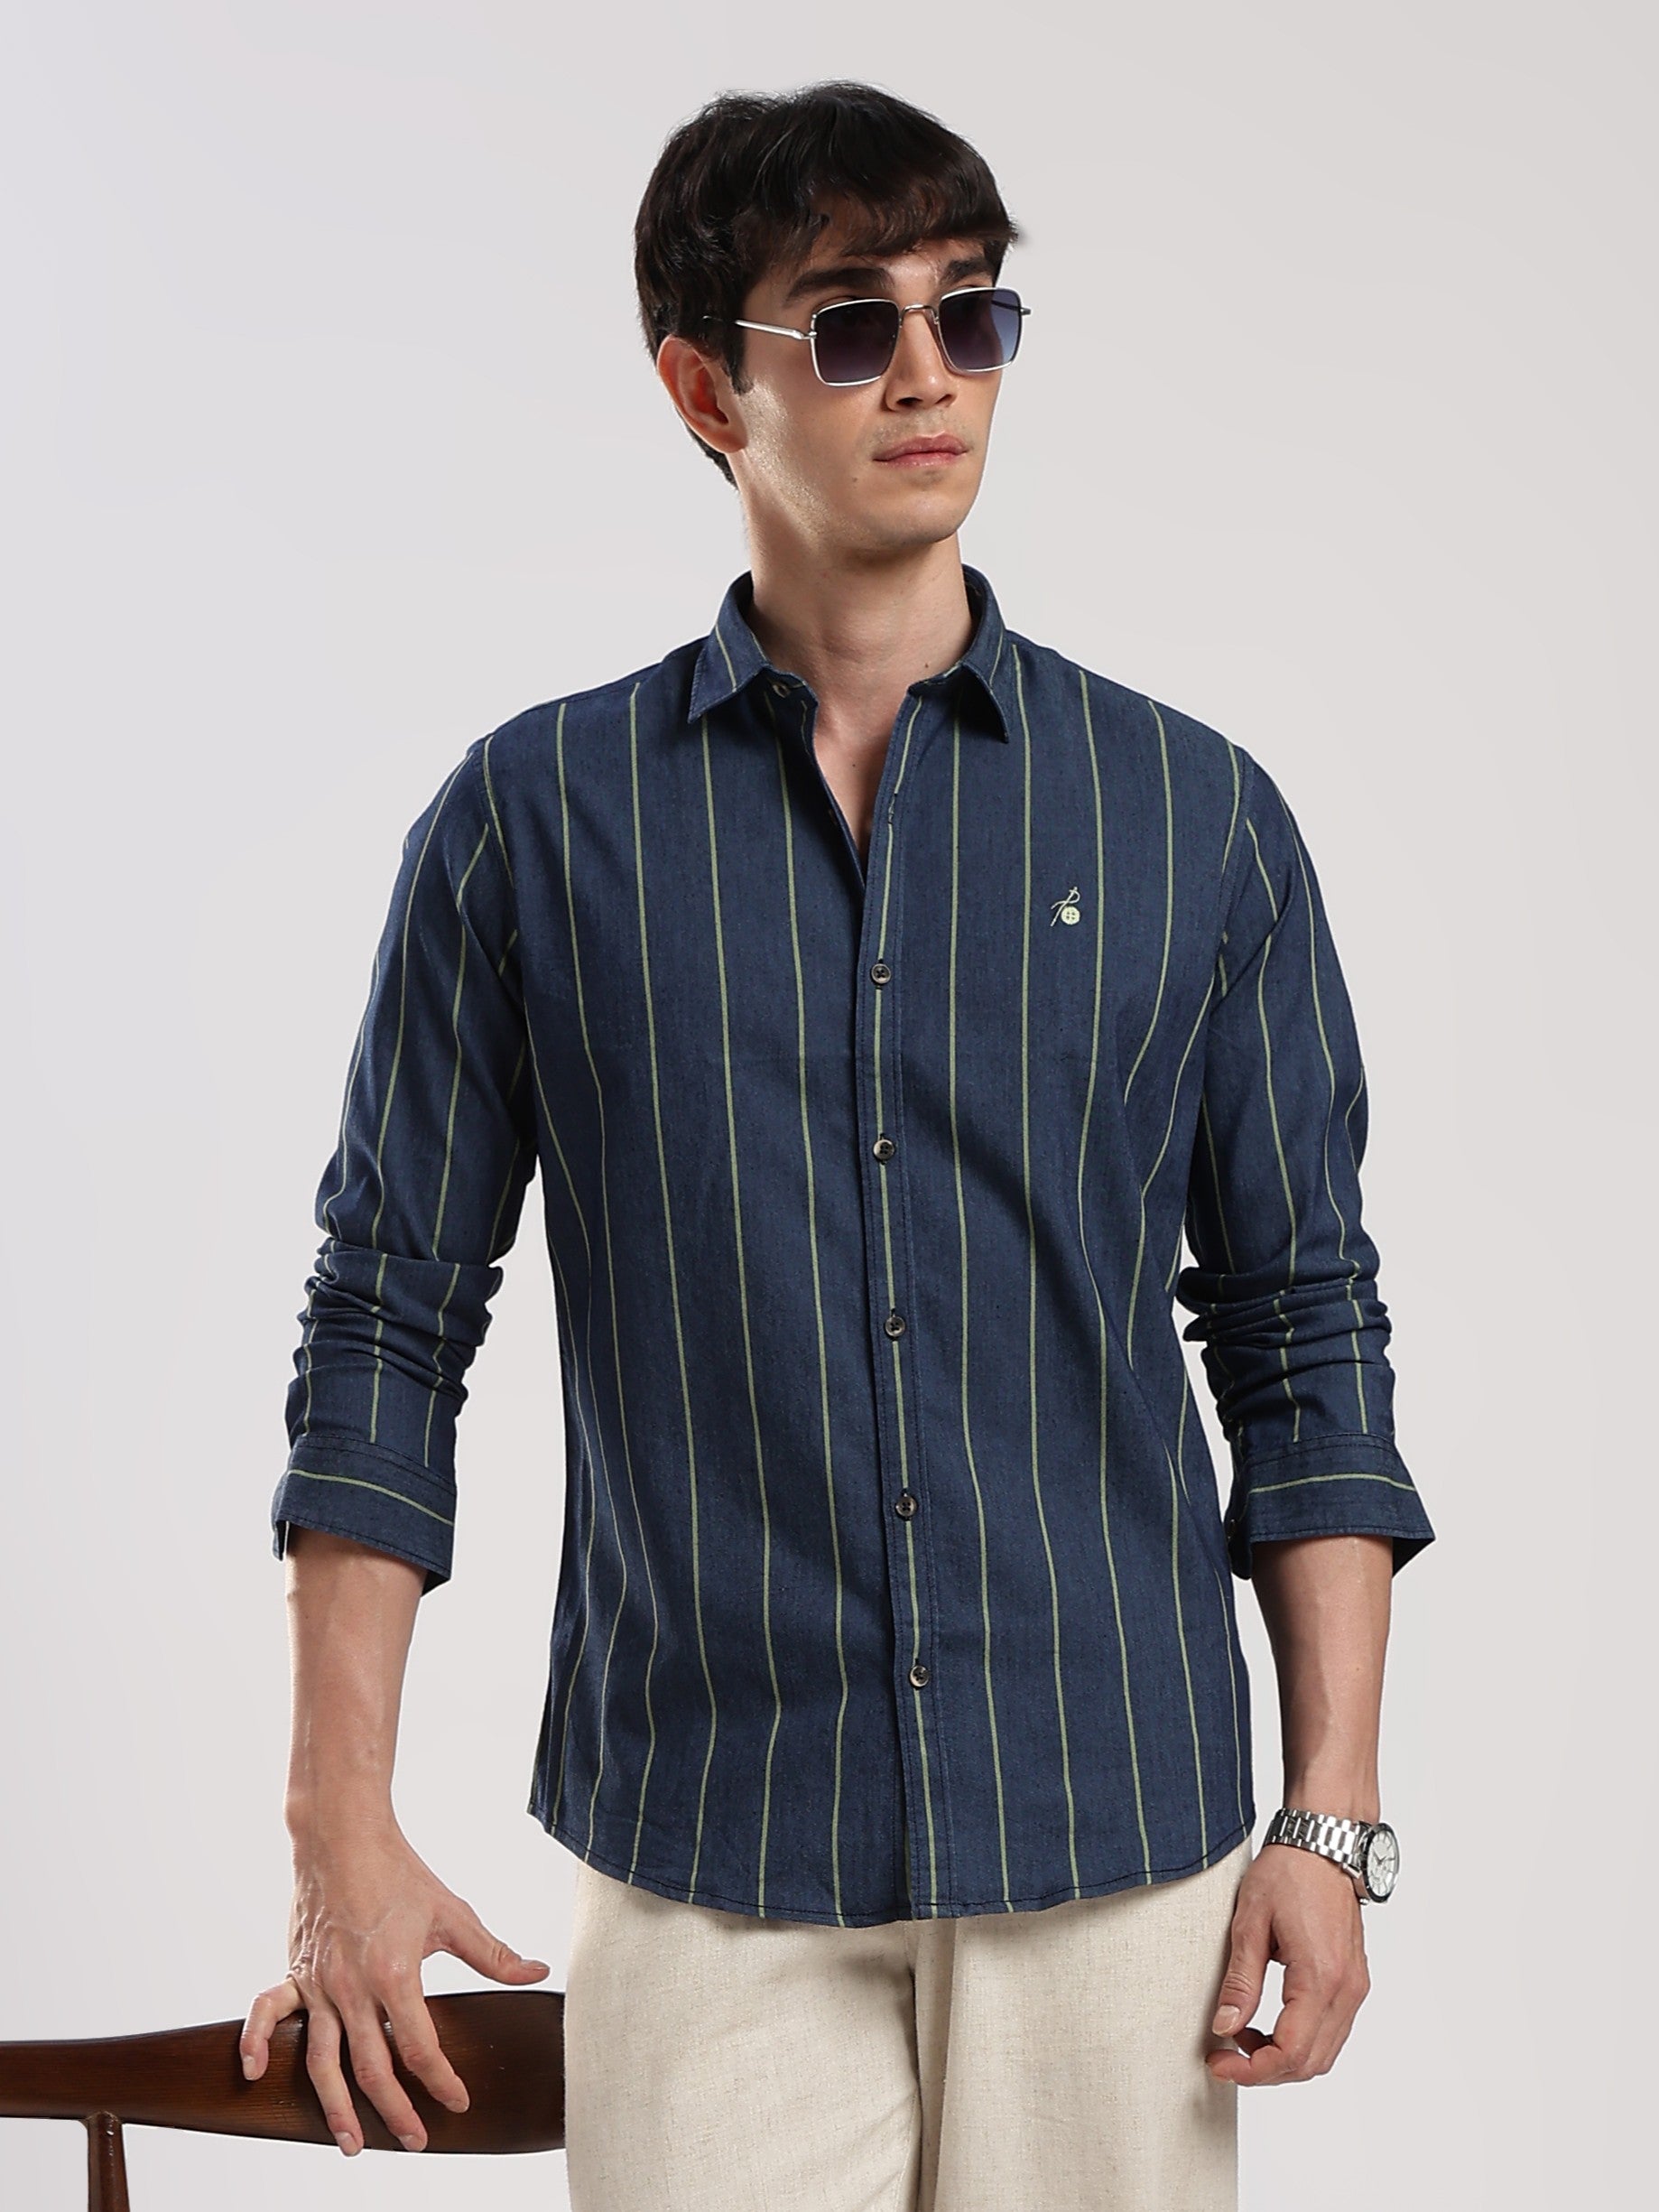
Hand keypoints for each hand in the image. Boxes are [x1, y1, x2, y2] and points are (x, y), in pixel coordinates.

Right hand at [238, 1817, 549, 2154]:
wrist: (344, 1834)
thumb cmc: (400, 1872)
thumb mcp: (452, 1913)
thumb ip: (492, 1953)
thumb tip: (537, 1972)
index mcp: (394, 1973)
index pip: (420, 2047)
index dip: (441, 2080)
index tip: (459, 2101)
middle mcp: (351, 1987)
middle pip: (371, 2067)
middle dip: (395, 2111)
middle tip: (416, 2141)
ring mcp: (318, 1982)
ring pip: (321, 2060)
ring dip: (335, 2106)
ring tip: (352, 2143)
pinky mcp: (294, 1970)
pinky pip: (268, 2013)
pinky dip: (255, 2042)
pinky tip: (254, 2074)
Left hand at [1205, 1842, 1370, 2084]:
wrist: (1323, 1845)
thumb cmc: (1288, 1874)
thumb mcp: (1250, 1923)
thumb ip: (1241, 1981)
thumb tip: (1225, 2028)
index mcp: (1320, 1977)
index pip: (1290, 2052)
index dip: (1252, 2070)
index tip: (1219, 2063)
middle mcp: (1346, 1989)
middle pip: (1310, 2063)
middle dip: (1265, 2071)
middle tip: (1224, 2056)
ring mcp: (1355, 1987)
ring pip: (1324, 2053)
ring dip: (1283, 2058)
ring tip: (1242, 2035)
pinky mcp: (1354, 1981)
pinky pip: (1331, 2031)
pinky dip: (1300, 2040)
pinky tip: (1268, 2022)